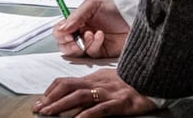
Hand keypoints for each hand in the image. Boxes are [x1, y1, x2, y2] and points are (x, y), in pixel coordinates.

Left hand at [34, 68, 159, 115]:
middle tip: (37, 109)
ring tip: (49, 113)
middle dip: (50, 99)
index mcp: (94, 78)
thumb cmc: (132, 83)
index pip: (67, 81)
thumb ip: (92, 86)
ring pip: (80, 96)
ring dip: (62, 105)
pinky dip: (88, 114)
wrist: (155, 81)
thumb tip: (74, 95)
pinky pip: (102, 109)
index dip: (51, 90)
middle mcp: (98, 83)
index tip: (40, 100)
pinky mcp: (121, 103)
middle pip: (68, 87)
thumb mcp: (108, 81)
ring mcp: (109, 93)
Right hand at [53, 0, 128, 58]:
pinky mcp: (100, 53)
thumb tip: (62, 28)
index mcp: (78, 20)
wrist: (133, 18)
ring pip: (76, 52)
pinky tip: (101, 36)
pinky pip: (91, 53)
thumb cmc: (114, 8)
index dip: (60, 34)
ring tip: (91, 35)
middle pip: (64, 44)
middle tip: (73, 42)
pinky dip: (94, 45)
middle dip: (67, 45)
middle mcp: (81, 32)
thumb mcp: (92, 5)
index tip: (66, 34)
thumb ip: (76, 16)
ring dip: (82, 44)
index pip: (60, 30)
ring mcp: (90, 43)